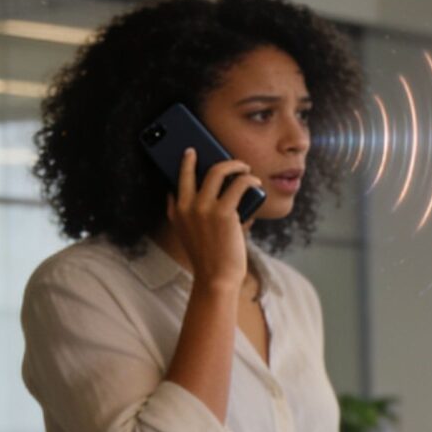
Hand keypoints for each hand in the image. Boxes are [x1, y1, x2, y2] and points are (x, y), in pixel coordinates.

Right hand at [159, 147, 259, 294]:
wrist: (216, 278)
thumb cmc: (211, 259)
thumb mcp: (192, 236)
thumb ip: (196, 217)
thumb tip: (220, 200)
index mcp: (176, 212)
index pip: (176, 181)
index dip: (184, 164)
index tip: (190, 153)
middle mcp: (186, 206)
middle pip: (194, 170)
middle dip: (210, 157)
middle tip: (226, 158)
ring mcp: (203, 208)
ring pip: (218, 171)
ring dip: (235, 165)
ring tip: (245, 168)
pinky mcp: (223, 212)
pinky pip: (238, 184)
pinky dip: (249, 180)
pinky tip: (255, 182)